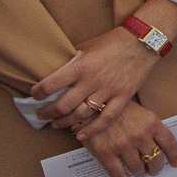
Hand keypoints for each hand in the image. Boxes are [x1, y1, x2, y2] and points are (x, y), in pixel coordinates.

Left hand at [32, 26, 159, 136]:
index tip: (34, 95)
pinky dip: (92, 130)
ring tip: (57, 124)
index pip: (50, 85)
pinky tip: (80, 134)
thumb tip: (56, 72)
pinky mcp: (123, 96)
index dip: (37, 93)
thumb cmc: (113, 41)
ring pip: (81, 114)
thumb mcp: (86, 46)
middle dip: (48, 113)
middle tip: (41, 115)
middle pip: (63, 105)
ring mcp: (108, 90)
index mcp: (80, 66)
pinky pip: (106, 118)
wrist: (142, 41)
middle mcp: (92, 80)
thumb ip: (72, 61)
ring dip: (65, 122)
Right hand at [81, 102, 176, 176]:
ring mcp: (122, 144)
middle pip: (155, 159)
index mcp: (151, 123)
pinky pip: (118, 173)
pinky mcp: (105, 152)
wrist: (91, 105)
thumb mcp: (141, 112)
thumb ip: (151, 128)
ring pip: (138, 168)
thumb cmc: (118, 108)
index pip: (169, 143)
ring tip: (140, 173)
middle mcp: (139, 135)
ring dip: (140, 173)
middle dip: (156, 167)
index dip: (174, 156)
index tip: (176, 163)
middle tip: (154, 170)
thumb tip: (160, 147)